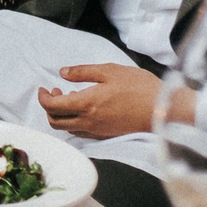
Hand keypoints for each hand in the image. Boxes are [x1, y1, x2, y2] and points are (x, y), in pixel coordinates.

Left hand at [39, 65, 180, 139]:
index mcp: (86, 104)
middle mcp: (88, 121)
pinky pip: (82, 132)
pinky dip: (74, 121)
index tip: (44, 88)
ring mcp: (98, 131)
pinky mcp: (106, 135)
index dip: (43, 98)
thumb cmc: (139, 87)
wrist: (164, 109)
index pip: (52, 107)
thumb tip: (62, 73)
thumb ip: (83, 72)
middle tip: (56, 92)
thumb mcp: (110, 71)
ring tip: (70, 98)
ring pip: (67, 129)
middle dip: (49, 107)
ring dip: (61, 115)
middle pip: (55, 122)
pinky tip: (84, 108)